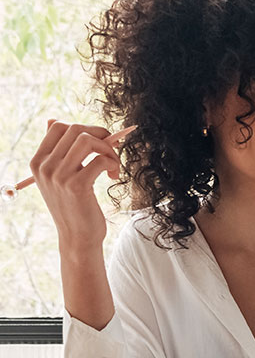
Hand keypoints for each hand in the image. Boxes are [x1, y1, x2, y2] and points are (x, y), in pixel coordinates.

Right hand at [30, 120, 122, 255]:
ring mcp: (59, 176)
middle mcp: (45, 166)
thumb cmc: (74, 206)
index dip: (85, 128)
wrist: (77, 237)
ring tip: (113, 166)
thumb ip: (57, 151)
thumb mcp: (59, 177)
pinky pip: (100, 160)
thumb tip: (53, 120)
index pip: (58, 126)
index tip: (99, 143)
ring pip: (87, 140)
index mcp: (39, 161)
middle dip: (101, 136)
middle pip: (75, 129)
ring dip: (108, 150)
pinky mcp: (76, 186)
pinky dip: (113, 163)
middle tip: (111, 152)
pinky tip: (113, 176)